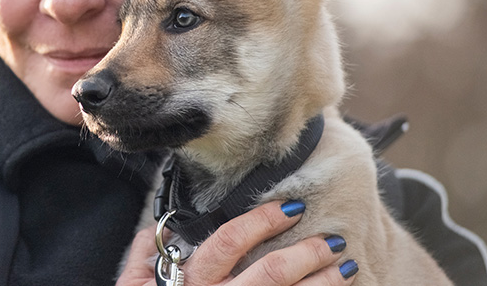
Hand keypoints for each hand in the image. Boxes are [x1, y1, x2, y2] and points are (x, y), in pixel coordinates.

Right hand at [116, 201, 357, 285]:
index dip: (260, 221)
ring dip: (321, 283)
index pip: (229, 242)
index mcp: (189, 281)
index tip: (289, 208)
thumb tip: (157, 230)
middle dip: (305, 254)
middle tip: (332, 240)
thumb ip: (141, 255)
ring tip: (344, 266)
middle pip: (268, 272)